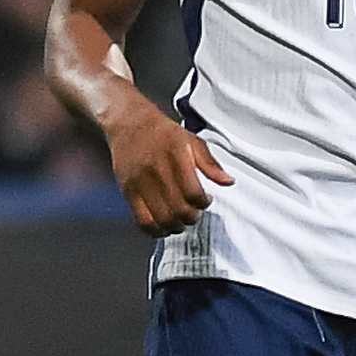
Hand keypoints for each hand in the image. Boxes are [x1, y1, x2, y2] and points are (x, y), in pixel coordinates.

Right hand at [107, 100, 230, 235]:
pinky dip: (156, 230)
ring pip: (161, 219)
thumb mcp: (192, 140)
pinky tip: (164, 225)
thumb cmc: (163, 133)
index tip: (206, 200)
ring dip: (176, 226)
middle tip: (194, 212)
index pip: (193, 193)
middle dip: (192, 217)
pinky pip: (142, 221)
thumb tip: (228, 182)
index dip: (203, 203)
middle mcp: (156, 171)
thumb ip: (210, 164)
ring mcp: (140, 183)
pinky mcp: (128, 192)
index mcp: (175, 156)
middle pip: (178, 210)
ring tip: (180, 219)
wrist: (130, 124)